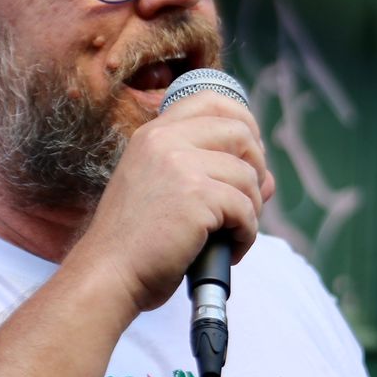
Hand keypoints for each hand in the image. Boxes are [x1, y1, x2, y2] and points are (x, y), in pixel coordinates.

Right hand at [70, 91, 273, 315]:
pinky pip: (246, 208)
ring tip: (233, 233)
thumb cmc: (135, 243)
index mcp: (153, 134)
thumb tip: (268, 179)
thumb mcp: (164, 192)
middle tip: (247, 201)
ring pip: (248, 175)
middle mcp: (165, 141)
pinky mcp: (196, 197)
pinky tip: (231, 248)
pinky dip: (247, 233)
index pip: (211, 101)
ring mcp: (180, 166)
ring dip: (252, 209)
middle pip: (240, 133)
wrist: (108, 274)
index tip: (248, 155)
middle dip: (256, 168)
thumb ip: (209, 173)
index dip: (243, 122)